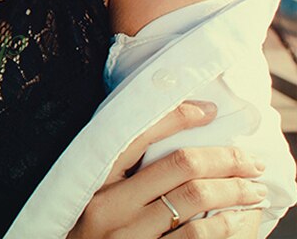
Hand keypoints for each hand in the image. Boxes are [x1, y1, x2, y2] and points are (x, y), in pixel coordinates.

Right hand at [68, 100, 266, 237]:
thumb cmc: (84, 228)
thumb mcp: (88, 191)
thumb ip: (115, 165)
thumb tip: (160, 128)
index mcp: (94, 177)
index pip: (139, 134)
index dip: (178, 117)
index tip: (209, 111)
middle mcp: (111, 204)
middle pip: (180, 166)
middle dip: (224, 159)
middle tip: (249, 159)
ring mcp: (131, 235)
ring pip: (195, 202)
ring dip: (233, 192)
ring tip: (252, 189)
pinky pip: (196, 238)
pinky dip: (225, 226)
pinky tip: (238, 219)